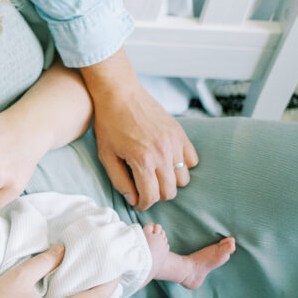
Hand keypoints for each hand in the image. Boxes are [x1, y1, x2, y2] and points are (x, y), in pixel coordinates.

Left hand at [90, 82, 198, 210]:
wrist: (119, 92)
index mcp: (143, 161)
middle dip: (156, 195)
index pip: (152, 197)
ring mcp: (174, 143)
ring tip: (154, 175)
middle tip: (144, 189)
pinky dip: (182, 165)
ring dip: (169, 182)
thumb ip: (119, 181)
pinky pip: (191, 160)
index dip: (143, 204)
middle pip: (170, 192)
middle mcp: (163, 153)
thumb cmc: (108, 123)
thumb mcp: (106, 155)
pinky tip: (166, 161)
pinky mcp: (180, 133)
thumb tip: (133, 198)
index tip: (137, 202)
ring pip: (183, 178)